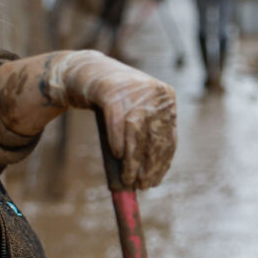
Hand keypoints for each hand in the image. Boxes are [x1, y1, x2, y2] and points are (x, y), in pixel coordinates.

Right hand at [44, 51, 176, 188]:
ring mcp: (133, 90)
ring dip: (132, 160)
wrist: (89, 72)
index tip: (154, 181)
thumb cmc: (115, 100)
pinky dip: (118, 141)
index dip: (162, 163)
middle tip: (141, 185)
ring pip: (136, 133)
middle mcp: (154, 92)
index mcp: (166, 98)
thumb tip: (150, 173)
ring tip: (128, 178)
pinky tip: (117, 156)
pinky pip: (117, 122)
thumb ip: (146, 136)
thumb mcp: (137, 112)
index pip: (169, 137)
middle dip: (148, 165)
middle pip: (154, 137)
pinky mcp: (111, 92)